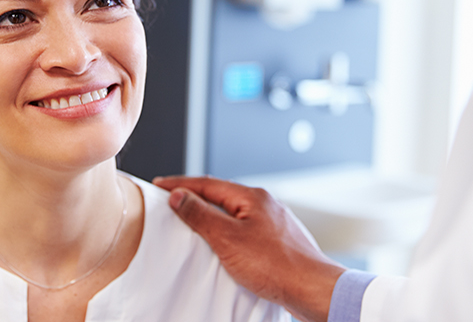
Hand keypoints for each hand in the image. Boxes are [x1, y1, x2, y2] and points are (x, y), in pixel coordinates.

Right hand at [152, 175, 344, 321]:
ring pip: (235, 213)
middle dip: (196, 197)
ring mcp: (274, 223)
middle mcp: (265, 205)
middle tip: (172, 201)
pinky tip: (224, 245)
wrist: (312, 289)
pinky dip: (228, 232)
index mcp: (252, 197)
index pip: (207, 183)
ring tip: (193, 222)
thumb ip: (200, 215)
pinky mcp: (278, 242)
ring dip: (212, 216)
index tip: (161, 185)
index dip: (180, 185)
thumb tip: (179, 196)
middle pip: (222, 196)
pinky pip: (246, 230)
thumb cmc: (277, 266)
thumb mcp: (228, 238)